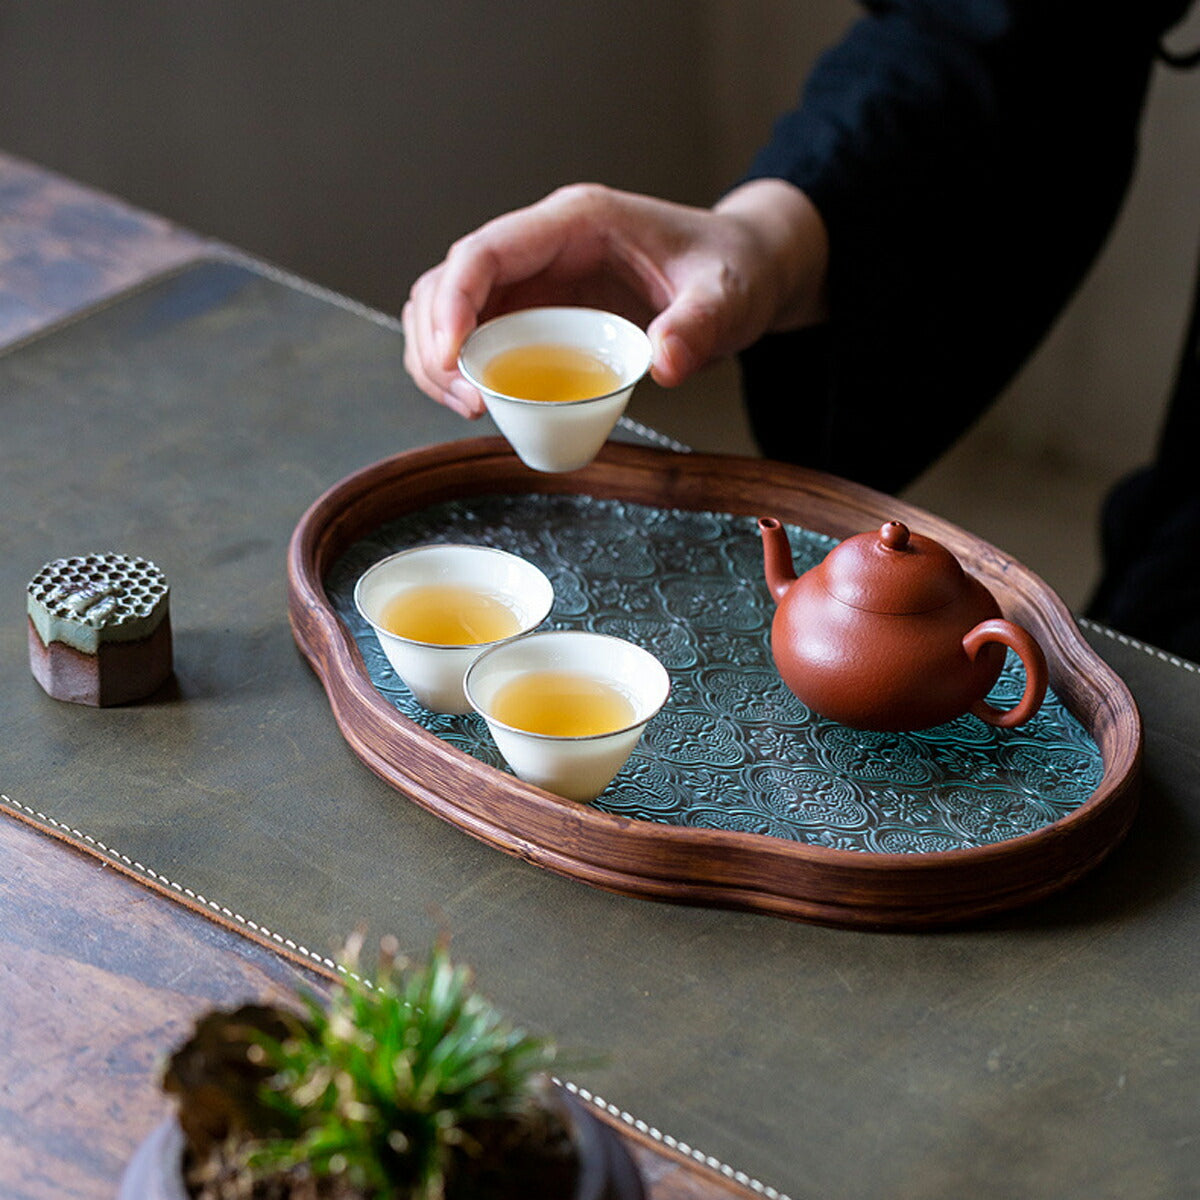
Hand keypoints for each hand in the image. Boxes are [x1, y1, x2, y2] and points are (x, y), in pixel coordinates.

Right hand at [402, 180, 828, 416]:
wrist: (743, 270)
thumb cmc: (731, 269)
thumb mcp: (727, 296)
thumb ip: (699, 325)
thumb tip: (665, 365)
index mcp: (576, 222)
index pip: (485, 250)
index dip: (454, 301)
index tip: (452, 359)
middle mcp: (542, 245)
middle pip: (449, 279)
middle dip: (437, 341)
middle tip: (471, 402)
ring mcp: (535, 278)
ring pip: (449, 307)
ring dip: (439, 359)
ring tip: (472, 407)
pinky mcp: (537, 311)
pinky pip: (477, 335)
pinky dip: (463, 369)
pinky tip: (483, 402)